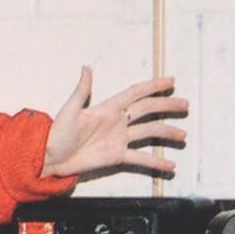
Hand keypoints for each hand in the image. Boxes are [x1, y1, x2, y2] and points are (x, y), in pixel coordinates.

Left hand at [41, 67, 187, 177]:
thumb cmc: (56, 134)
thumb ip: (81, 91)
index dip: (153, 86)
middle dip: (167, 107)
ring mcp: (118, 139)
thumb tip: (86, 67)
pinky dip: (155, 162)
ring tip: (182, 134)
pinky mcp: (116, 156)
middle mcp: (116, 122)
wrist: (49, 158)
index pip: (135, 93)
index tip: (170, 81)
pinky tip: (170, 165)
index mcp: (108, 108)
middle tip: (185, 105)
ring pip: (148, 133)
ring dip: (166, 132)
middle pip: (147, 111)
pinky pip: (140, 158)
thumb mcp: (69, 111)